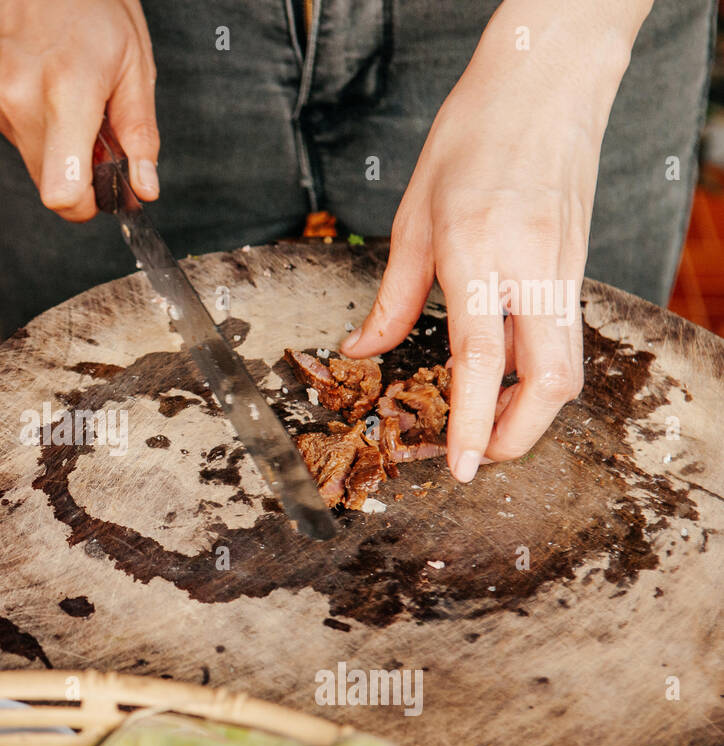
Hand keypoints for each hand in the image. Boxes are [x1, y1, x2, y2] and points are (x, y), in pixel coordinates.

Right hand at [0, 0, 158, 220]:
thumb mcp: (134, 62)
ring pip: (28, 154)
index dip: (85, 204)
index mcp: (67, 92)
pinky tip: (35, 75)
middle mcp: (17, 98)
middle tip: (93, 124)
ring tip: (62, 85)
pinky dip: (26, 116)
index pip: (62, 194)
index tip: (102, 192)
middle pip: (47, 181)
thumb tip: (144, 188)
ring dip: (50, 137)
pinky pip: (6, 129)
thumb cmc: (92, 2)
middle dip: (74, 168)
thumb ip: (139, 134)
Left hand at [341, 0, 651, 481]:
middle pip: (550, 384)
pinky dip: (535, 372)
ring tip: (479, 422)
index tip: (462, 467)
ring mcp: (565, 272)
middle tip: (473, 456)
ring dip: (529, 410)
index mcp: (481, 255)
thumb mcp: (412, 216)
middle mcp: (534, 271)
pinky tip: (499, 376)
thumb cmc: (474, 136)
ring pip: (565, 368)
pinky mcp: (577, 269)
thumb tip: (363, 352)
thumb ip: (392, 296)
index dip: (474, 423)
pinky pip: (563, 338)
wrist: (545, 83)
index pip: (484, 360)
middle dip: (516, 437)